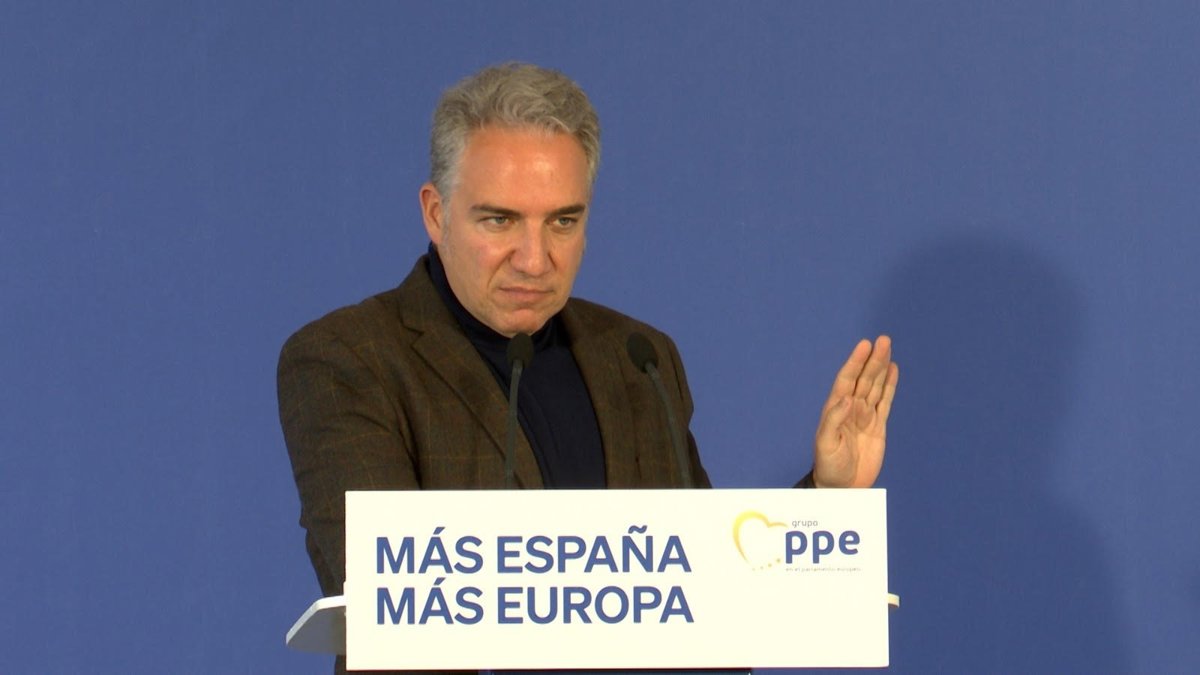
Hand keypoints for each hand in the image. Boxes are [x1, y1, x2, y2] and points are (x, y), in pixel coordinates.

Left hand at [812, 336, 898, 487]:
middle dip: (873, 359)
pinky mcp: (878, 425)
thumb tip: (848, 399)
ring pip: (875, 386)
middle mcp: (851, 408)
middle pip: (864, 379)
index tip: (865, 345)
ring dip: (881, 367)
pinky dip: (890, 386)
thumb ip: (834, 420)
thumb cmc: (828, 465)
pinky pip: (885, 401)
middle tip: (883, 340)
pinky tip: (893, 370)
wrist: (841, 486)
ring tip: (888, 347)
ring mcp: (865, 415)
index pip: (847, 380)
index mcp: (836, 409)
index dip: (855, 362)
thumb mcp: (826, 444)